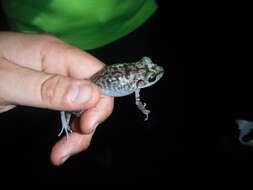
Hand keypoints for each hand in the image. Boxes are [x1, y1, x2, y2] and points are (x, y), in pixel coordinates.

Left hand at [0, 32, 113, 165]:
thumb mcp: (7, 82)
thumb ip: (47, 88)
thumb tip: (91, 95)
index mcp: (55, 53)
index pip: (98, 74)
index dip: (100, 100)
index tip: (86, 126)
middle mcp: (62, 64)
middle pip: (94, 92)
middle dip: (89, 122)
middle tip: (67, 148)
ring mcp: (56, 77)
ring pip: (84, 105)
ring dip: (79, 132)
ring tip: (60, 154)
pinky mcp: (50, 89)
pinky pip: (70, 109)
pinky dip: (69, 129)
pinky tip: (60, 145)